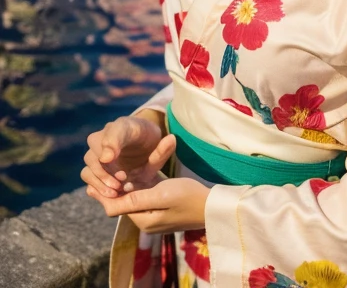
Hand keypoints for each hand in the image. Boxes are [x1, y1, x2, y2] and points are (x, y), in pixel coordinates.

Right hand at [81, 113, 172, 197]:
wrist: (144, 147)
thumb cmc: (150, 144)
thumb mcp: (158, 148)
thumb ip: (162, 148)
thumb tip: (172, 139)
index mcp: (122, 127)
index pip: (113, 132)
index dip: (110, 144)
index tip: (109, 158)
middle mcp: (104, 138)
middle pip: (92, 154)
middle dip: (104, 171)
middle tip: (120, 181)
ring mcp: (97, 153)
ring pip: (87, 168)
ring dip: (99, 181)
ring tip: (115, 190)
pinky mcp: (96, 168)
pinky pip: (88, 176)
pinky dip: (96, 186)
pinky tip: (110, 193)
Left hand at [86, 176, 209, 233]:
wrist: (212, 205)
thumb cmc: (187, 197)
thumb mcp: (160, 195)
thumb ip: (134, 200)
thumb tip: (106, 205)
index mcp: (142, 220)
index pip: (114, 207)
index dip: (103, 192)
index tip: (94, 174)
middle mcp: (146, 219)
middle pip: (122, 202)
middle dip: (111, 186)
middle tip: (100, 167)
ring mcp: (155, 214)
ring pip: (133, 197)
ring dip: (124, 184)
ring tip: (111, 166)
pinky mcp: (163, 206)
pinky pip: (144, 195)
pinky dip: (137, 184)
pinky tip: (132, 172)